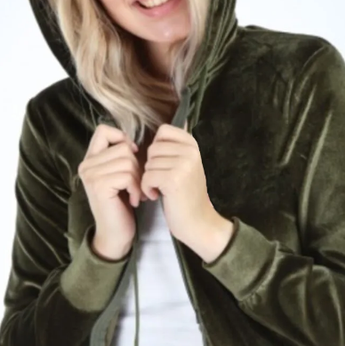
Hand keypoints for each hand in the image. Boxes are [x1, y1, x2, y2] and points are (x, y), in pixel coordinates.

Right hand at [77, 124, 147, 258]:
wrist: (115, 233)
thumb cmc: (121, 204)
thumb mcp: (119, 175)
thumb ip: (120, 157)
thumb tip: (132, 143)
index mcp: (90, 159)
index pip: (103, 130)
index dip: (121, 138)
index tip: (132, 155)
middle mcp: (86, 165)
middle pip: (123, 147)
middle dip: (137, 165)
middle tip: (137, 185)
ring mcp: (91, 175)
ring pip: (128, 161)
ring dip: (138, 179)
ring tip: (137, 193)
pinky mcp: (100, 186)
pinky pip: (128, 175)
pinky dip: (137, 188)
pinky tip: (135, 200)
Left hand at [141, 121, 216, 246]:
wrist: (198, 222)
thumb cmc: (187, 195)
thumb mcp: (187, 165)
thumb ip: (177, 147)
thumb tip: (176, 123)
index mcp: (193, 145)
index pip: (163, 131)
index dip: (156, 148)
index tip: (162, 165)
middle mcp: (190, 151)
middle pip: (153, 148)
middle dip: (151, 166)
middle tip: (160, 181)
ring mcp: (183, 164)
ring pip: (148, 163)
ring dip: (148, 179)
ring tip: (160, 190)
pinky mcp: (173, 179)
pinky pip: (147, 176)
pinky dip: (146, 188)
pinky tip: (156, 196)